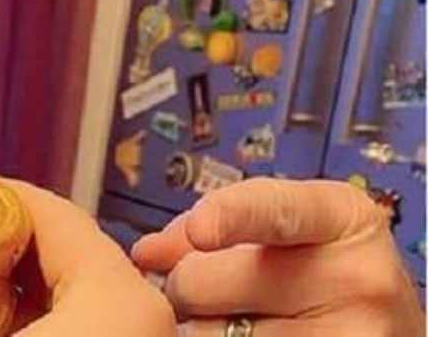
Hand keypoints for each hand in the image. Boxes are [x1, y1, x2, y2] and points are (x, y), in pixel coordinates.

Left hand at [131, 178, 424, 335]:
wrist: (388, 329)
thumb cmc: (322, 272)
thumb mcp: (287, 229)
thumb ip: (212, 225)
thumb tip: (147, 254)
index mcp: (340, 217)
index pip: (274, 211)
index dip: (231, 217)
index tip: (202, 229)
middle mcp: (356, 277)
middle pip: (207, 281)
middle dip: (186, 286)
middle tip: (208, 292)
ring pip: (211, 334)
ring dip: (200, 326)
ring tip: (232, 319)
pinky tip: (236, 335)